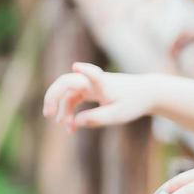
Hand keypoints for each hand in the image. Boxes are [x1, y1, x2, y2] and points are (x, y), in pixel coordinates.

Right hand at [42, 63, 156, 130]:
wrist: (145, 93)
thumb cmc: (133, 103)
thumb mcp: (117, 115)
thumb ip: (96, 119)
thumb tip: (74, 122)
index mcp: (102, 84)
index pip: (94, 74)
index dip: (85, 69)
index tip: (77, 66)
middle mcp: (92, 80)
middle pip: (65, 82)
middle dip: (53, 97)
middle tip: (48, 114)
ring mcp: (89, 83)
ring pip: (68, 92)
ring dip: (62, 108)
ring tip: (64, 127)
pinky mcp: (90, 88)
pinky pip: (73, 97)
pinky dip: (70, 110)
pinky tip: (71, 125)